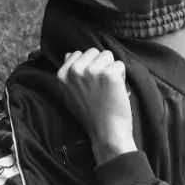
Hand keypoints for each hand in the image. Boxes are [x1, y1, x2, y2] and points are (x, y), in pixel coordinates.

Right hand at [57, 48, 136, 164]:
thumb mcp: (70, 94)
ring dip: (111, 69)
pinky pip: (120, 65)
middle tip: (100, 86)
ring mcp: (92, 71)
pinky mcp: (109, 74)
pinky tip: (116, 90)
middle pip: (95, 51)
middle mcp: (75, 70)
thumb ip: (69, 73)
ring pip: (108, 55)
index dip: (89, 66)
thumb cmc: (90, 115)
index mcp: (63, 74)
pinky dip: (122, 76)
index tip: (90, 84)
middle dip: (101, 64)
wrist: (106, 133)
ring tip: (108, 88)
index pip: (79, 53)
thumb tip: (68, 54)